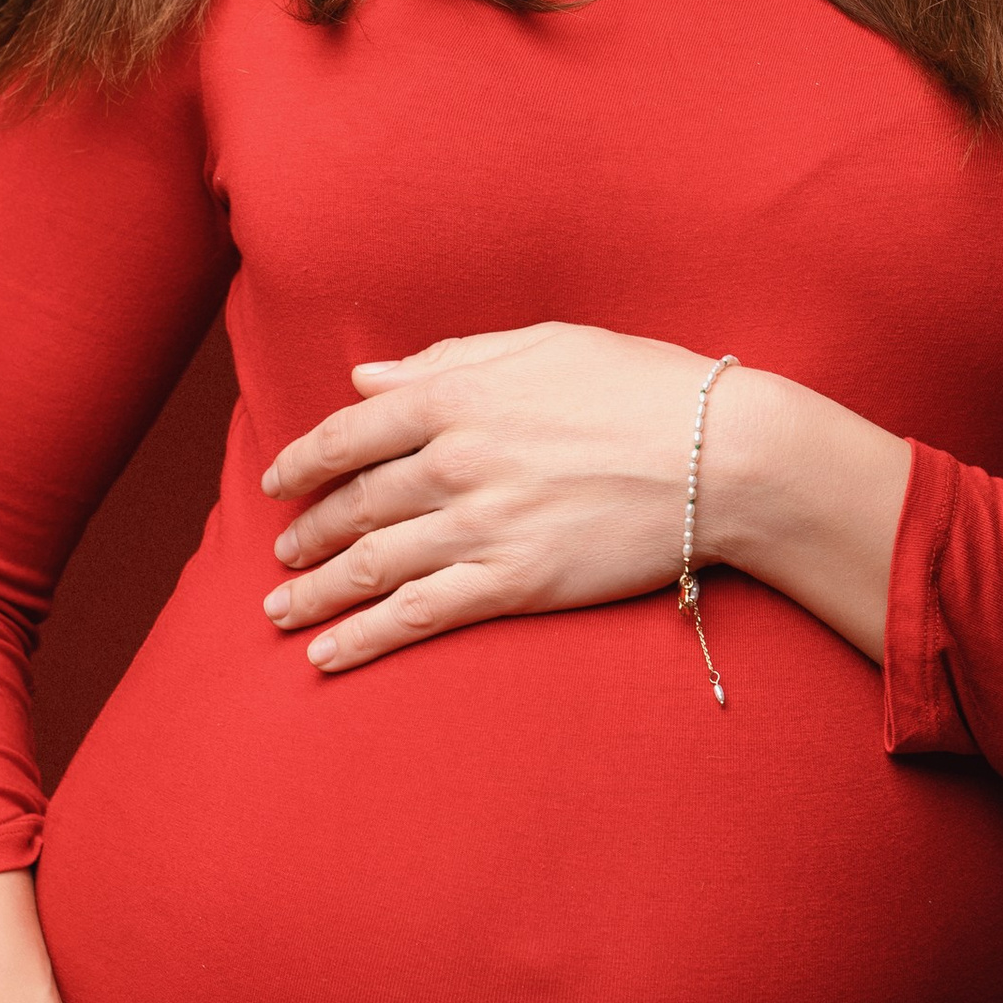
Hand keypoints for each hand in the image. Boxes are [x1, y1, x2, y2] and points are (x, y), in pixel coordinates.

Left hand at [259, 322, 724, 675]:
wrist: (724, 454)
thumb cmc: (643, 388)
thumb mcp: (544, 346)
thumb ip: (448, 361)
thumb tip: (367, 379)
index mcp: (457, 396)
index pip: (349, 433)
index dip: (302, 462)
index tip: (278, 483)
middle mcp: (455, 462)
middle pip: (353, 504)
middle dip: (305, 534)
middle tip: (281, 554)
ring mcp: (481, 527)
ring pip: (370, 565)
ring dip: (314, 594)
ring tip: (280, 613)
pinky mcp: (514, 584)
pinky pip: (416, 616)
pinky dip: (362, 638)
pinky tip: (327, 656)